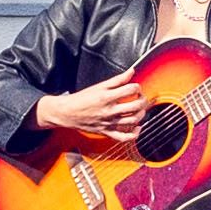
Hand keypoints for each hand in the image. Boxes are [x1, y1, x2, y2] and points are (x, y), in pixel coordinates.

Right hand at [34, 75, 152, 140]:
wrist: (67, 113)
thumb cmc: (82, 98)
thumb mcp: (99, 86)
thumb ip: (117, 79)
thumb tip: (132, 71)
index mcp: (107, 97)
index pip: (131, 90)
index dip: (137, 87)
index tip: (135, 87)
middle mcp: (109, 111)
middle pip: (136, 106)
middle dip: (143, 100)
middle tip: (141, 98)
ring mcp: (109, 123)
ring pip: (133, 121)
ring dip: (141, 114)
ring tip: (139, 109)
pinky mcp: (107, 132)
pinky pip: (124, 137)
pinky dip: (134, 134)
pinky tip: (138, 127)